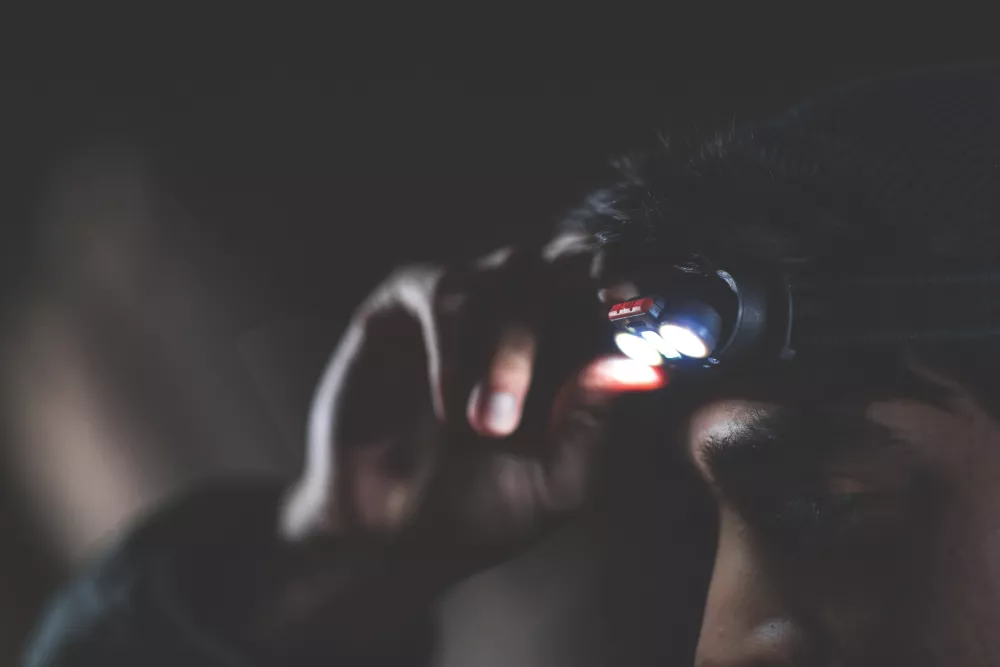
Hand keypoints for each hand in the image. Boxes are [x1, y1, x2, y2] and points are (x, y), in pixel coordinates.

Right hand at [280, 233, 664, 578]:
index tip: (638, 303)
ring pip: (502, 275)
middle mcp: (514, 319)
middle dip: (582, 283)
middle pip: (562, 260)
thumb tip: (635, 366)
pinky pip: (439, 294)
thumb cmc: (476, 513)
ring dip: (510, 347)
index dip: (626, 289)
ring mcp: (457, 311)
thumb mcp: (553, 485)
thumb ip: (590, 425)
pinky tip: (447, 406)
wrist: (387, 541)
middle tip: (598, 301)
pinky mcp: (399, 313)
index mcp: (563, 355)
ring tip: (490, 425)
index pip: (605, 295)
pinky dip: (452, 347)